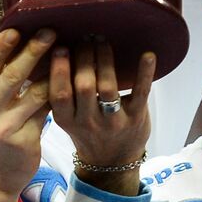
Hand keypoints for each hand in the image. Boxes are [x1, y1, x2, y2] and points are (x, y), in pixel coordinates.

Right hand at [0, 28, 54, 201]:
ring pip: (36, 93)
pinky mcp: (25, 140)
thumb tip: (18, 46)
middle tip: (51, 31)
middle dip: (33, 51)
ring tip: (69, 53)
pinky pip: (47, 112)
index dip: (2, 46)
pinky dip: (59, 96)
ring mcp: (5, 127)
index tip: (17, 28)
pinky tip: (71, 84)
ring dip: (55, 72)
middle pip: (13, 75)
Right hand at [50, 40, 153, 196]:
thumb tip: (54, 53)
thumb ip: (60, 95)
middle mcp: (89, 122)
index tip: (61, 47)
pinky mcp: (136, 118)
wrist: (111, 163)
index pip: (59, 93)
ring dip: (104, 59)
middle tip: (86, 38)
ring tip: (101, 40)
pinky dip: (144, 72)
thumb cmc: (87, 132)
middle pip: (84, 85)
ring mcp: (114, 121)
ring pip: (108, 87)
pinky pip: (140, 93)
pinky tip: (147, 55)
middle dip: (84, 57)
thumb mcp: (67, 119)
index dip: (59, 70)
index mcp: (67, 120)